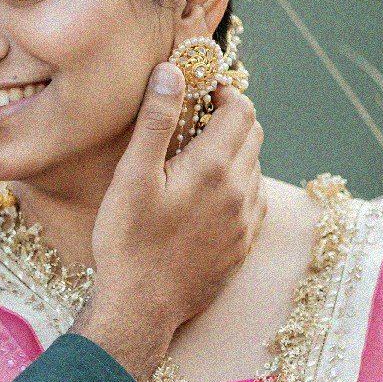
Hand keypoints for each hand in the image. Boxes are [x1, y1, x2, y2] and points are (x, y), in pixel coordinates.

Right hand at [75, 65, 265, 380]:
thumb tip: (172, 72)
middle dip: (230, 118)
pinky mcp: (242, 247)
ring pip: (253, 169)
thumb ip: (156, 121)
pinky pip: (252, 202)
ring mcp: (245, 222)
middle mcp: (240, 192)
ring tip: (195, 157)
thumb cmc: (128, 242)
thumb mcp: (133, 176)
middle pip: (253, 135)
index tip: (201, 90)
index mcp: (215, 168)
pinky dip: (236, 186)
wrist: (141, 309)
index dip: (225, 92)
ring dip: (233, 152)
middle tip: (197, 118)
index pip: (241, 110)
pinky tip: (207, 195)